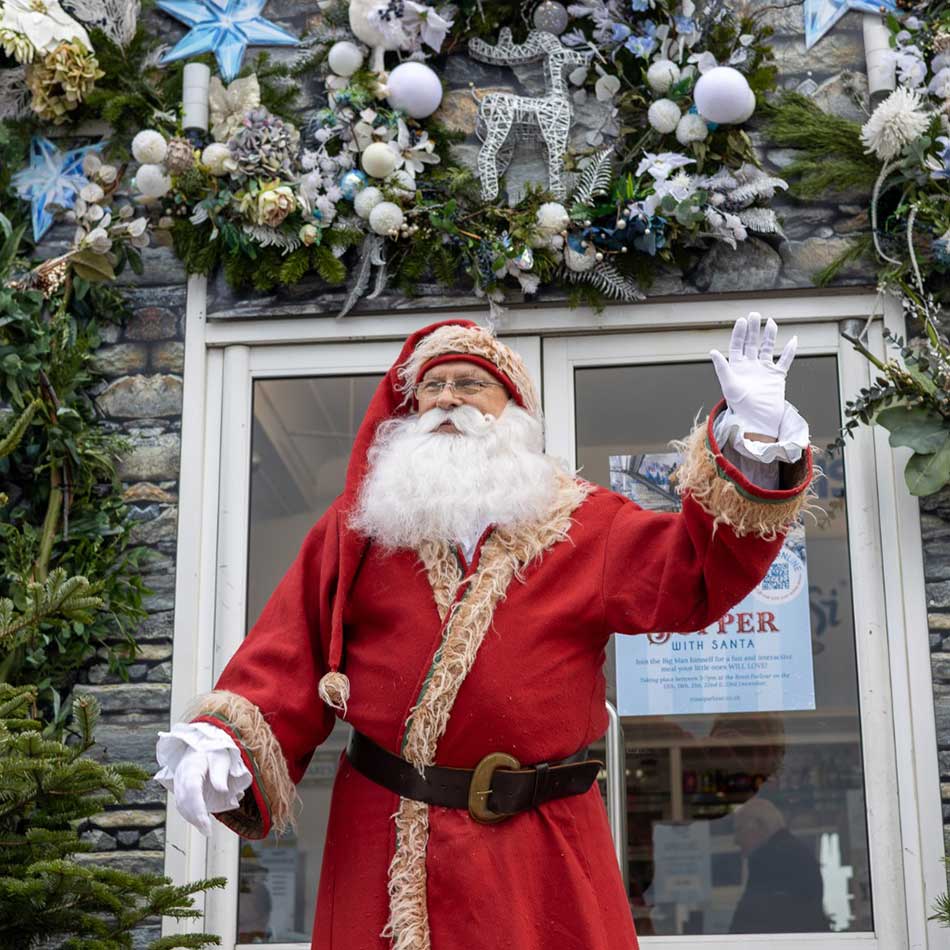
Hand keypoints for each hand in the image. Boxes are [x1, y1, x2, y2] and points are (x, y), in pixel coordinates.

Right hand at [169, 747, 235, 837]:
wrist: (202, 745)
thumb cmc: (213, 750)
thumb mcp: (221, 756)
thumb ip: (220, 772)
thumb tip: (222, 790)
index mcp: (191, 766)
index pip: (191, 789)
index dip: (197, 807)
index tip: (204, 821)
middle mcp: (181, 777)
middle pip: (184, 800)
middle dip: (195, 817)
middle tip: (207, 830)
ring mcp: (179, 784)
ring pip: (181, 805)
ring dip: (192, 819)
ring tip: (206, 830)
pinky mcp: (181, 790)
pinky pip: (183, 805)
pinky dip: (191, 816)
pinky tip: (201, 823)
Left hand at [710, 312, 796, 439]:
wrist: (757, 421)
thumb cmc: (740, 407)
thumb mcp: (729, 385)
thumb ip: (722, 368)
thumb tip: (712, 351)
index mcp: (736, 368)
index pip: (737, 346)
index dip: (739, 333)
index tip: (742, 320)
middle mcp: (750, 367)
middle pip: (752, 343)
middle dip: (753, 329)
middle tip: (755, 314)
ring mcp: (764, 371)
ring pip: (768, 348)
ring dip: (769, 335)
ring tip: (771, 322)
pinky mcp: (777, 376)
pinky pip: (785, 361)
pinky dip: (790, 351)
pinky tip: (794, 339)